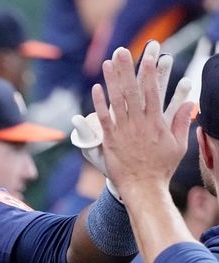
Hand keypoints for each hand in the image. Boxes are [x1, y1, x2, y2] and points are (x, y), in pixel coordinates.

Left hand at [92, 46, 193, 197]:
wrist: (143, 187)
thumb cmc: (161, 168)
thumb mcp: (178, 145)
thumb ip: (181, 123)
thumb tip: (188, 104)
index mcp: (156, 122)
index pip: (152, 91)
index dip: (149, 72)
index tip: (148, 56)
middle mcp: (138, 123)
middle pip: (132, 91)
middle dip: (127, 69)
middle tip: (123, 51)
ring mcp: (123, 131)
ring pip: (117, 101)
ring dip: (112, 80)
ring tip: (108, 63)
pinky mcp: (110, 140)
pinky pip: (103, 118)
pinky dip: (100, 103)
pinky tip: (97, 88)